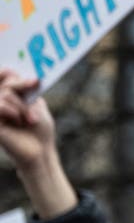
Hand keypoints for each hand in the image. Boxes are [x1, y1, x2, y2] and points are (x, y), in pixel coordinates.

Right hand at [0, 69, 75, 217]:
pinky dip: (12, 110)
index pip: (2, 74)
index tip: (33, 79)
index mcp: (7, 95)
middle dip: (21, 85)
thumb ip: (25, 88)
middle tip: (35, 85)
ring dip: (21, 105)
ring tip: (30, 119)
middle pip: (4, 81)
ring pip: (3, 94)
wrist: (40, 151)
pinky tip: (19, 120)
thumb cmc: (39, 129)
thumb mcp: (35, 104)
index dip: (9, 72)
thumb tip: (20, 71)